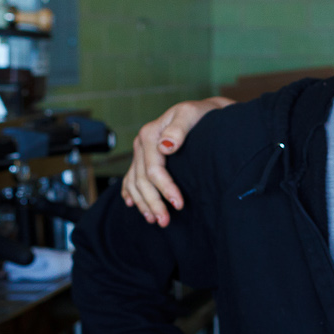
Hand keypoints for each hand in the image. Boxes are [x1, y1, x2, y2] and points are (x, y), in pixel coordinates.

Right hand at [121, 97, 231, 225]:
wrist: (203, 112)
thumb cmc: (201, 115)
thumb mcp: (192, 115)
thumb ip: (179, 129)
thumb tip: (166, 146)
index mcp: (150, 134)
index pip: (154, 169)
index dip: (165, 189)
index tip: (179, 205)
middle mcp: (141, 143)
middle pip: (142, 180)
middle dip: (153, 202)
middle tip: (165, 221)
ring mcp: (140, 151)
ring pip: (134, 182)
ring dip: (142, 203)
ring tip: (154, 219)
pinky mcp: (142, 158)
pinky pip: (130, 178)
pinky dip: (130, 193)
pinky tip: (131, 204)